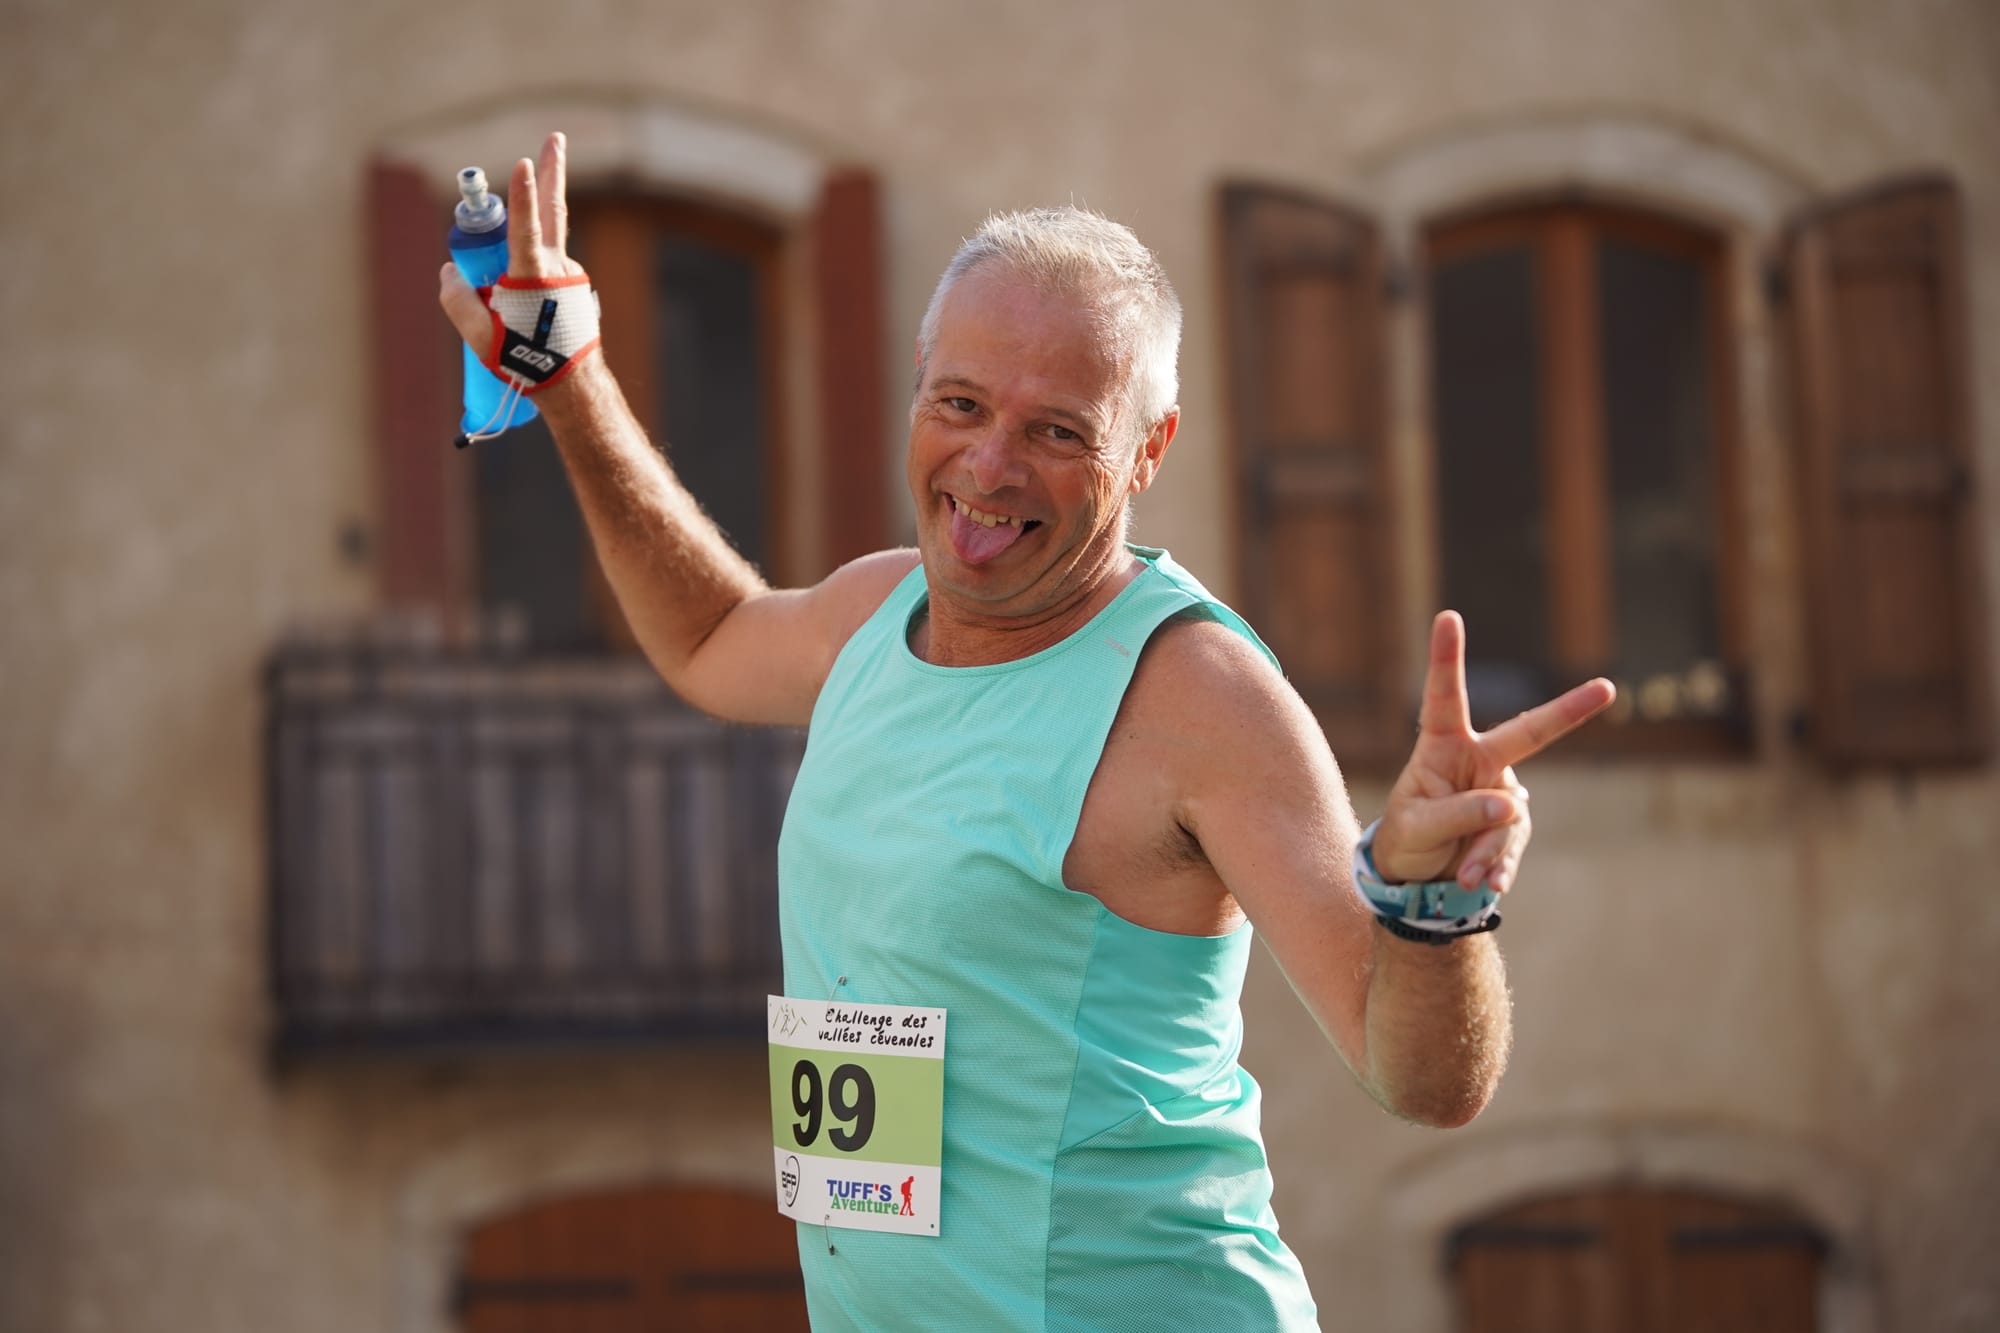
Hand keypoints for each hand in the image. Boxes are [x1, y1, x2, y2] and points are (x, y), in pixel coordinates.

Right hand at [437, 131, 584, 358]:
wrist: (572, 385)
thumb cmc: (525, 361)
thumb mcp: (478, 335)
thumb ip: (456, 298)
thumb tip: (450, 270)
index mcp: (534, 275)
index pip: (526, 227)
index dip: (523, 195)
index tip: (524, 162)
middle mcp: (557, 268)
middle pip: (553, 210)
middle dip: (552, 171)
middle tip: (556, 137)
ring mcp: (569, 275)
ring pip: (542, 246)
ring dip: (526, 247)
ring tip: (515, 293)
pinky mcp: (574, 286)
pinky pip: (545, 271)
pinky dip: (530, 277)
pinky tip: (528, 311)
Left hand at [1370, 611, 1614, 892]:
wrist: (1417, 878)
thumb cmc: (1407, 839)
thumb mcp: (1416, 827)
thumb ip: (1458, 813)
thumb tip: (1510, 804)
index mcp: (1442, 747)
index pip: (1445, 698)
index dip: (1447, 658)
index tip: (1448, 616)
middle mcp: (1479, 762)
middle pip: (1528, 733)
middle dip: (1568, 712)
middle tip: (1606, 688)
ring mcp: (1501, 793)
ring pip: (1510, 817)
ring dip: (1488, 849)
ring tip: (1466, 876)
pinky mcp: (1512, 827)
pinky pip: (1513, 845)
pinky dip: (1499, 866)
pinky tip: (1488, 884)